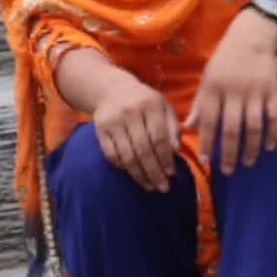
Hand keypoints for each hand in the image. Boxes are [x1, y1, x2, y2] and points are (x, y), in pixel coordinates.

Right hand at [93, 69, 180, 191]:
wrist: (113, 89)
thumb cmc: (145, 102)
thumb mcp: (164, 108)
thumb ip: (173, 128)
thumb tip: (176, 151)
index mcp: (150, 105)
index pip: (159, 137)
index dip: (166, 158)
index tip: (172, 174)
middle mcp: (131, 112)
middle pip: (143, 149)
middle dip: (154, 172)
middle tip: (163, 187)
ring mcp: (113, 121)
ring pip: (127, 155)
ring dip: (139, 175)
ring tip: (150, 186)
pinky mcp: (100, 130)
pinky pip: (111, 154)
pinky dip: (123, 167)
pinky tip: (133, 173)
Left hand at [186, 11, 276, 173]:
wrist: (251, 37)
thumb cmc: (224, 62)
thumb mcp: (207, 79)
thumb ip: (200, 105)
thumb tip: (188, 129)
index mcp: (214, 88)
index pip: (209, 122)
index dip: (207, 143)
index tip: (207, 162)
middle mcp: (234, 91)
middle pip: (232, 129)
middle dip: (229, 153)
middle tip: (228, 171)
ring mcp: (255, 91)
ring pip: (254, 126)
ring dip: (251, 148)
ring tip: (248, 163)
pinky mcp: (273, 91)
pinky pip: (275, 117)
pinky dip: (273, 134)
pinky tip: (269, 147)